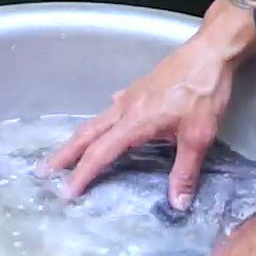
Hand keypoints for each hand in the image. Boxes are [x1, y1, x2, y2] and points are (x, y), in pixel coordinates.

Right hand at [43, 0, 255, 209]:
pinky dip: (106, 121)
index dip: (82, 174)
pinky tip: (111, 122)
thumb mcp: (199, 136)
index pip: (101, 153)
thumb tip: (178, 203)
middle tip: (43, 171)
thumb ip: (185, 171)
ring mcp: (130, 96)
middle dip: (64, 154)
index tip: (66, 192)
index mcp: (135, 122)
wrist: (212, 51)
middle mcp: (125, 108)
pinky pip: (115, 109)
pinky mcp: (140, 88)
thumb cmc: (205, 92)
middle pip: (87, 134)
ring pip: (97, 121)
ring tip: (67, 153)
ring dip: (80, 139)